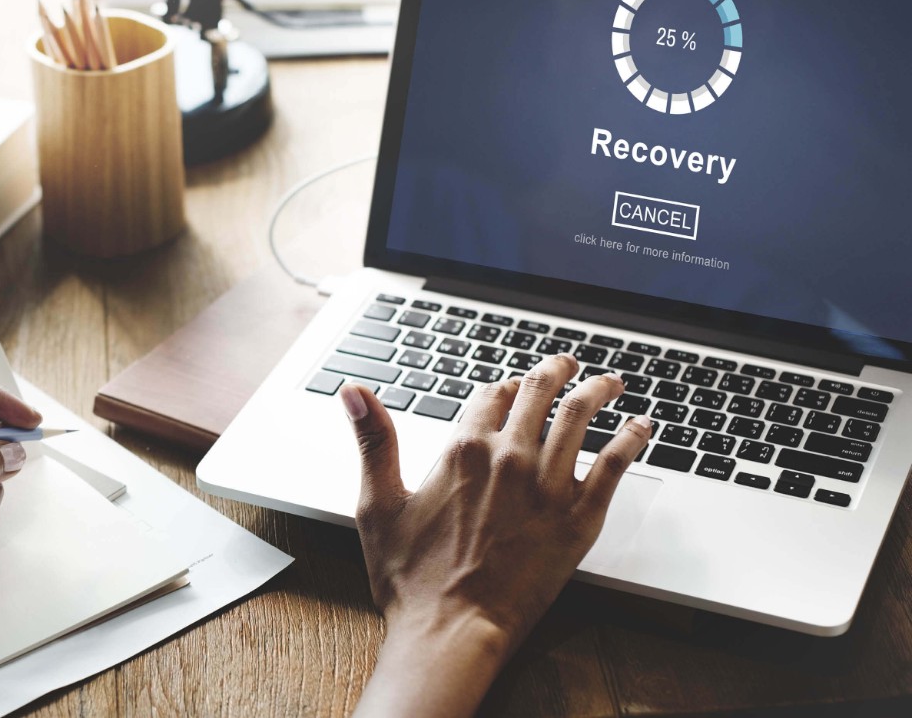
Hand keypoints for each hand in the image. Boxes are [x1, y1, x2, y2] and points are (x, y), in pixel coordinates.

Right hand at [344, 354, 651, 716]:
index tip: (512, 386)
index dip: (503, 386)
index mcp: (463, 450)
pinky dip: (631, 439)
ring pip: (580, 417)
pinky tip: (641, 427)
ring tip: (609, 382)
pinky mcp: (578, 518)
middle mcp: (509, 458)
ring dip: (598, 391)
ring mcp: (548, 487)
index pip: (491, 394)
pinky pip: (614, 465)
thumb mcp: (378, 503)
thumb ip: (373, 440)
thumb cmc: (411, 579)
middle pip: (540, 394)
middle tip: (567, 365)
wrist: (452, 631)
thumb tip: (354, 391)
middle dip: (555, 371)